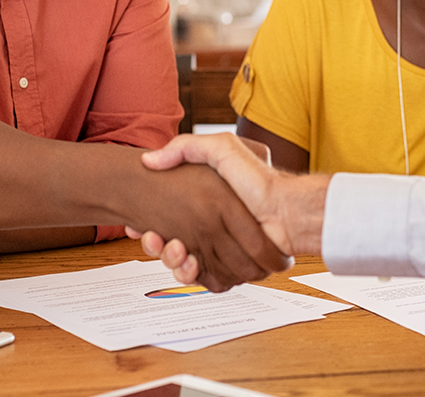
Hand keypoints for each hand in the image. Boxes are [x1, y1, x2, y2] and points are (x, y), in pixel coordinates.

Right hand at [137, 133, 328, 283]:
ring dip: (170, 259)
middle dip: (156, 244)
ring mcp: (217, 248)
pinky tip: (188, 263)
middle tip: (154, 238)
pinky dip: (190, 274)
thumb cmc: (258, 179)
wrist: (286, 212)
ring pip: (180, 262)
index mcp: (204, 203)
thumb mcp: (221, 147)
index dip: (149, 224)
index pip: (165, 217)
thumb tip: (151, 160)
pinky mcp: (226, 267)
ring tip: (174, 248)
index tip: (138, 224)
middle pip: (168, 243)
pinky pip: (201, 277)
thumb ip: (186, 147)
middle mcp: (208, 227)